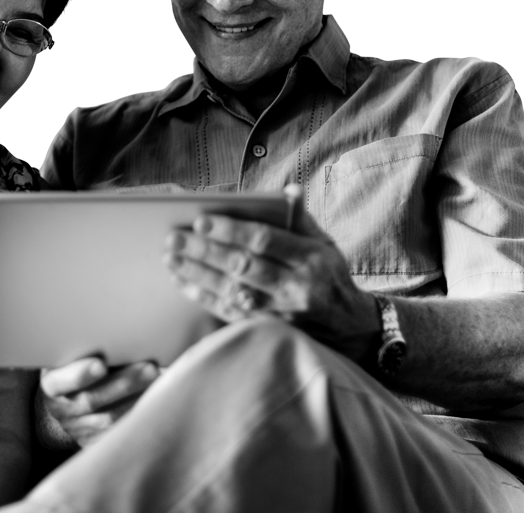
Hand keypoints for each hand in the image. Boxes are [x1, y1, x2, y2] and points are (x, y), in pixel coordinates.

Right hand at [37, 356, 159, 447]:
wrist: (72, 399)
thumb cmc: (79, 366)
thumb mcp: (73, 355)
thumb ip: (88, 348)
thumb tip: (120, 334)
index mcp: (52, 384)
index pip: (60, 381)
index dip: (80, 375)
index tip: (100, 365)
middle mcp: (63, 410)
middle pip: (92, 400)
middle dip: (124, 384)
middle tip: (149, 368)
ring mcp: (80, 430)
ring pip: (110, 420)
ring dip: (138, 400)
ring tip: (161, 382)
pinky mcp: (98, 443)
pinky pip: (121, 434)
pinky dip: (140, 416)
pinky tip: (158, 401)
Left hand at [163, 188, 378, 360]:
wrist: (352, 329)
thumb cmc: (330, 276)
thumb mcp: (325, 244)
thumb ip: (301, 218)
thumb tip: (288, 191)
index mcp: (311, 258)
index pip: (264, 241)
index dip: (231, 231)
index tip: (201, 220)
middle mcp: (296, 287)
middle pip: (242, 266)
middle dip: (204, 251)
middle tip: (174, 238)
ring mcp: (282, 313)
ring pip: (232, 291)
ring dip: (198, 274)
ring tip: (171, 258)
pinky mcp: (269, 331)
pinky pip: (230, 313)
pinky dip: (204, 297)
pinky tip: (183, 282)